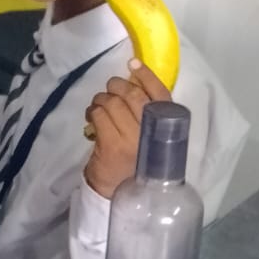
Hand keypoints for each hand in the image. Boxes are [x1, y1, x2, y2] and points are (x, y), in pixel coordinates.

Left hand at [83, 60, 171, 199]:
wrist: (116, 193)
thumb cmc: (133, 164)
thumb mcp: (148, 140)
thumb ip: (147, 117)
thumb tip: (132, 86)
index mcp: (166, 131)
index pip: (161, 97)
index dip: (147, 77)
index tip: (133, 64)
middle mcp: (152, 134)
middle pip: (134, 95)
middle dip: (118, 86)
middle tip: (111, 89)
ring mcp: (131, 139)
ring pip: (113, 103)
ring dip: (102, 100)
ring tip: (99, 108)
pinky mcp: (111, 145)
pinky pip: (99, 114)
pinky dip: (93, 111)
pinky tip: (92, 118)